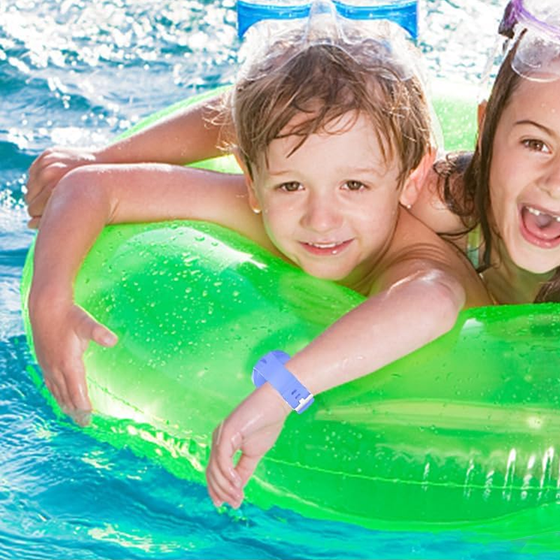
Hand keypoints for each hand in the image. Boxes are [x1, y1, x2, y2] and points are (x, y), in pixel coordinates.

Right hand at [26, 147, 98, 227]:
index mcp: (54, 189)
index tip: (48, 218)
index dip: (40, 216)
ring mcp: (47, 163)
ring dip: (38, 191)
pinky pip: (34, 172)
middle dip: (38, 204)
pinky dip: (40, 178)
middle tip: (52, 207)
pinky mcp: (47, 155)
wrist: (106, 166)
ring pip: (30, 185)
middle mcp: (49, 174)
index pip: (33, 210)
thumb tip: (30, 225)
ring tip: (53, 195)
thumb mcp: (74, 210)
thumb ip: (51, 218)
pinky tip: (53, 183)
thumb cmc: (93, 195)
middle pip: (29, 197)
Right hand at [29, 298, 116, 424]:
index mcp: (68, 363)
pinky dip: (55, 393)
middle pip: (67, 395)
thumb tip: (113, 340)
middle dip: (75, 410)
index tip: (89, 418)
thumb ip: (99, 333)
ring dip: (65, 404)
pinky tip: (58, 396)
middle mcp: (56, 368)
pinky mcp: (44, 361)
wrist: (46, 308)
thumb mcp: (86, 323)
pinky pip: (49, 383)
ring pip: (57, 391)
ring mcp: (48, 365)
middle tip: (84, 424)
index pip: (77, 391)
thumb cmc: (69, 316)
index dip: (83, 406)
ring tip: (73, 416)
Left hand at [206, 384, 290, 508]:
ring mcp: (221, 433)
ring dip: (226, 486)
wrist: (276, 402)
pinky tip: (237, 483)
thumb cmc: (267, 423)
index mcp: (222, 444)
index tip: (228, 506)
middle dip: (221, 491)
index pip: (213, 471)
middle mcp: (218, 438)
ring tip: (238, 496)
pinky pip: (222, 456)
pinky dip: (227, 472)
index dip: (217, 490)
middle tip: (235, 504)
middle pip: (211, 472)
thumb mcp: (255, 453)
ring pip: (215, 467)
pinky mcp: (228, 430)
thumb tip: (237, 489)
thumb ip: (244, 469)